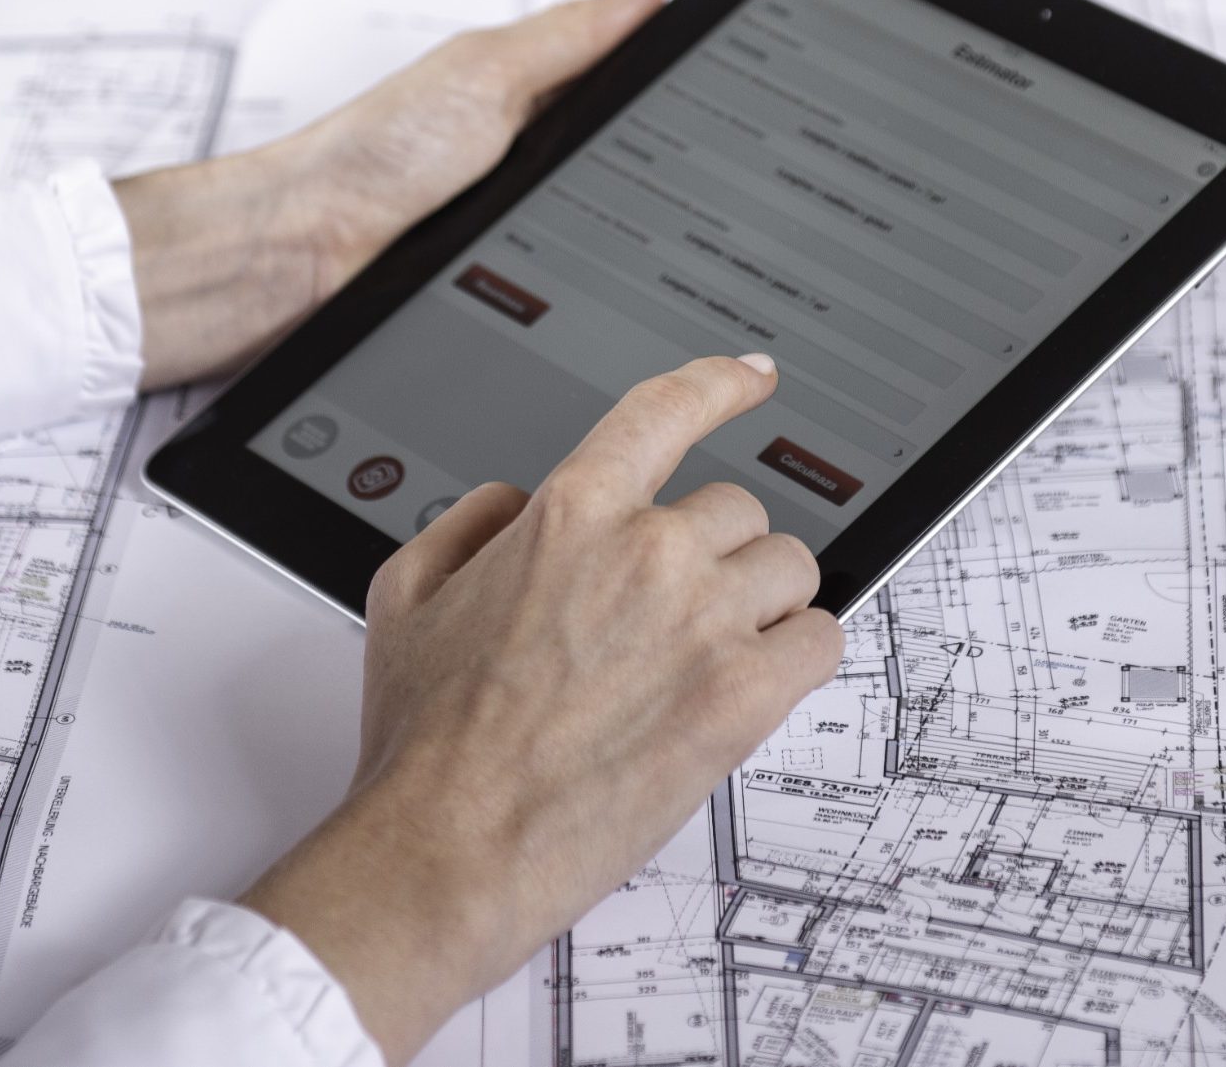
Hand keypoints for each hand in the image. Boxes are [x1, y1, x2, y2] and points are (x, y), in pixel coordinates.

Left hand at [113, 0, 661, 389]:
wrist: (299, 255)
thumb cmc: (371, 156)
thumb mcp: (487, 76)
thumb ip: (570, 36)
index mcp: (523, 87)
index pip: (623, 73)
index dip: (673, 77)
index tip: (735, 80)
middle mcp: (520, 148)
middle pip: (627, 154)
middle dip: (664, 167)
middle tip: (711, 179)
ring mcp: (514, 214)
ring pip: (606, 219)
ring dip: (627, 231)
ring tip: (661, 236)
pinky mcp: (502, 274)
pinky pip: (572, 273)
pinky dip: (590, 277)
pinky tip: (611, 286)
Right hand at [242, 354, 844, 1063]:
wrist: (446, 849)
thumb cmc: (425, 741)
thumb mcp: (406, 592)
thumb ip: (468, 521)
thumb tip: (514, 503)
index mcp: (570, 512)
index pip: (667, 409)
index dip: (721, 384)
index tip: (751, 377)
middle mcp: (646, 552)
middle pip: (738, 509)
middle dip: (714, 556)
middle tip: (675, 617)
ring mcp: (702, 621)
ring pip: (789, 569)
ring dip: (762, 604)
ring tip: (710, 657)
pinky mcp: (740, 697)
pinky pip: (820, 641)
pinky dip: (797, 658)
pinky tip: (755, 684)